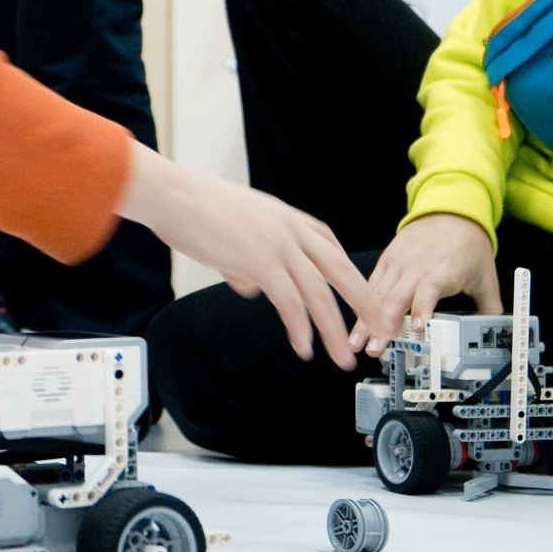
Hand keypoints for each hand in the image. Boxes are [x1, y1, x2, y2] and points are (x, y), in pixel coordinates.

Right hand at [115, 143, 376, 367]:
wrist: (171, 194)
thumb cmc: (189, 207)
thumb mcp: (230, 230)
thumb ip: (246, 259)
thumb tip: (251, 286)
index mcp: (284, 216)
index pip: (328, 243)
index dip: (345, 271)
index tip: (356, 292)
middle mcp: (289, 229)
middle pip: (340, 269)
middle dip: (364, 302)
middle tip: (381, 327)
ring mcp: (278, 245)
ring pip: (320, 293)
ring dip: (335, 329)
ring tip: (343, 356)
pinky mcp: (261, 262)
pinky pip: (290, 303)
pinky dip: (300, 329)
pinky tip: (304, 348)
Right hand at [350, 213, 502, 355]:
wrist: (449, 212)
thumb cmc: (467, 245)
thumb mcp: (486, 276)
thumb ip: (489, 308)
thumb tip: (496, 334)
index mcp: (444, 269)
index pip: (429, 289)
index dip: (422, 308)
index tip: (418, 327)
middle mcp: (417, 266)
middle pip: (395, 298)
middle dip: (382, 325)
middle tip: (375, 349)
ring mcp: (398, 263)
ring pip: (377, 295)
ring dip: (365, 320)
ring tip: (355, 343)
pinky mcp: (387, 262)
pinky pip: (372, 286)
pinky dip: (363, 306)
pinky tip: (356, 325)